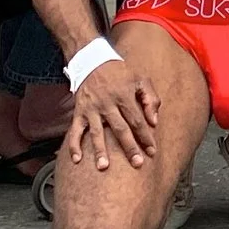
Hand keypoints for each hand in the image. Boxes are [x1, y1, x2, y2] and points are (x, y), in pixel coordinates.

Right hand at [63, 56, 160, 170]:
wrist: (93, 61)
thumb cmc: (121, 73)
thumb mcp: (141, 79)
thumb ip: (151, 98)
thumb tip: (154, 121)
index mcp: (124, 96)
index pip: (138, 120)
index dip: (146, 137)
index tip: (152, 152)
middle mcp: (107, 104)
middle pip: (120, 129)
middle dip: (129, 147)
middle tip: (137, 164)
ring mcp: (92, 109)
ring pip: (97, 132)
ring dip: (100, 150)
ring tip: (103, 167)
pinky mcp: (79, 112)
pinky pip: (75, 131)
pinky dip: (74, 145)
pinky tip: (76, 159)